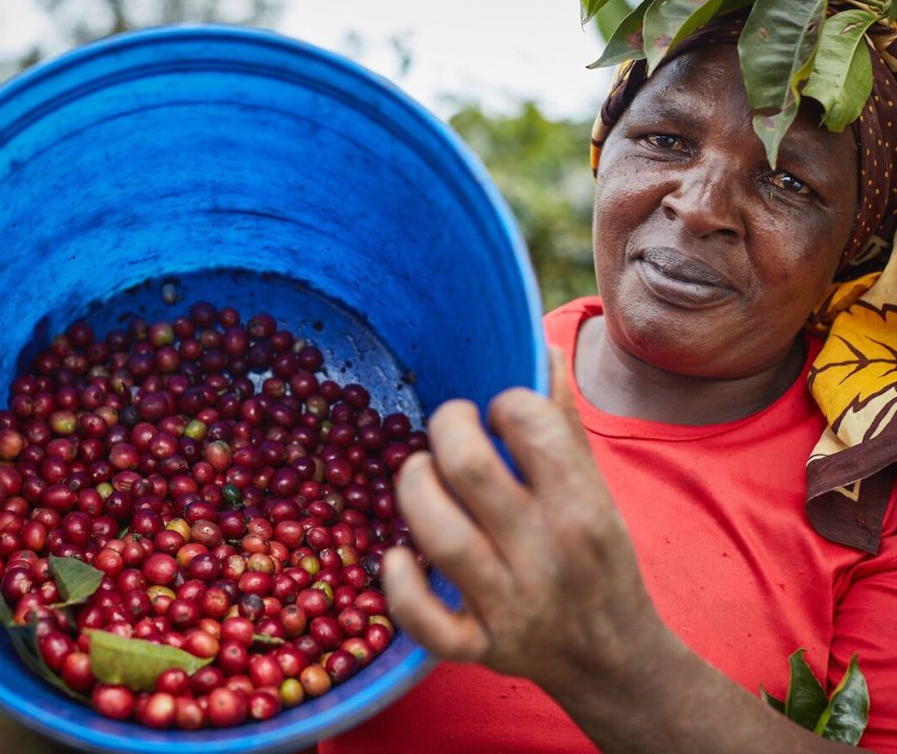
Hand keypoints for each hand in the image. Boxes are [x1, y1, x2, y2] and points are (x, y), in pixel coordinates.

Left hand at [382, 347, 664, 695]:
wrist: (612, 658)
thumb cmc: (597, 557)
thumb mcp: (595, 490)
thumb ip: (563, 423)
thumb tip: (542, 351)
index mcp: (581, 505)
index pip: (531, 424)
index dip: (504, 402)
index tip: (497, 411)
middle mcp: (546, 553)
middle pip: (469, 469)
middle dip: (444, 428)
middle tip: (448, 429)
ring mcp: (510, 605)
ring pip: (441, 537)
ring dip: (414, 489)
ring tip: (418, 473)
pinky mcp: (480, 647)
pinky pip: (427, 623)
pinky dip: (401, 587)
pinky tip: (397, 557)